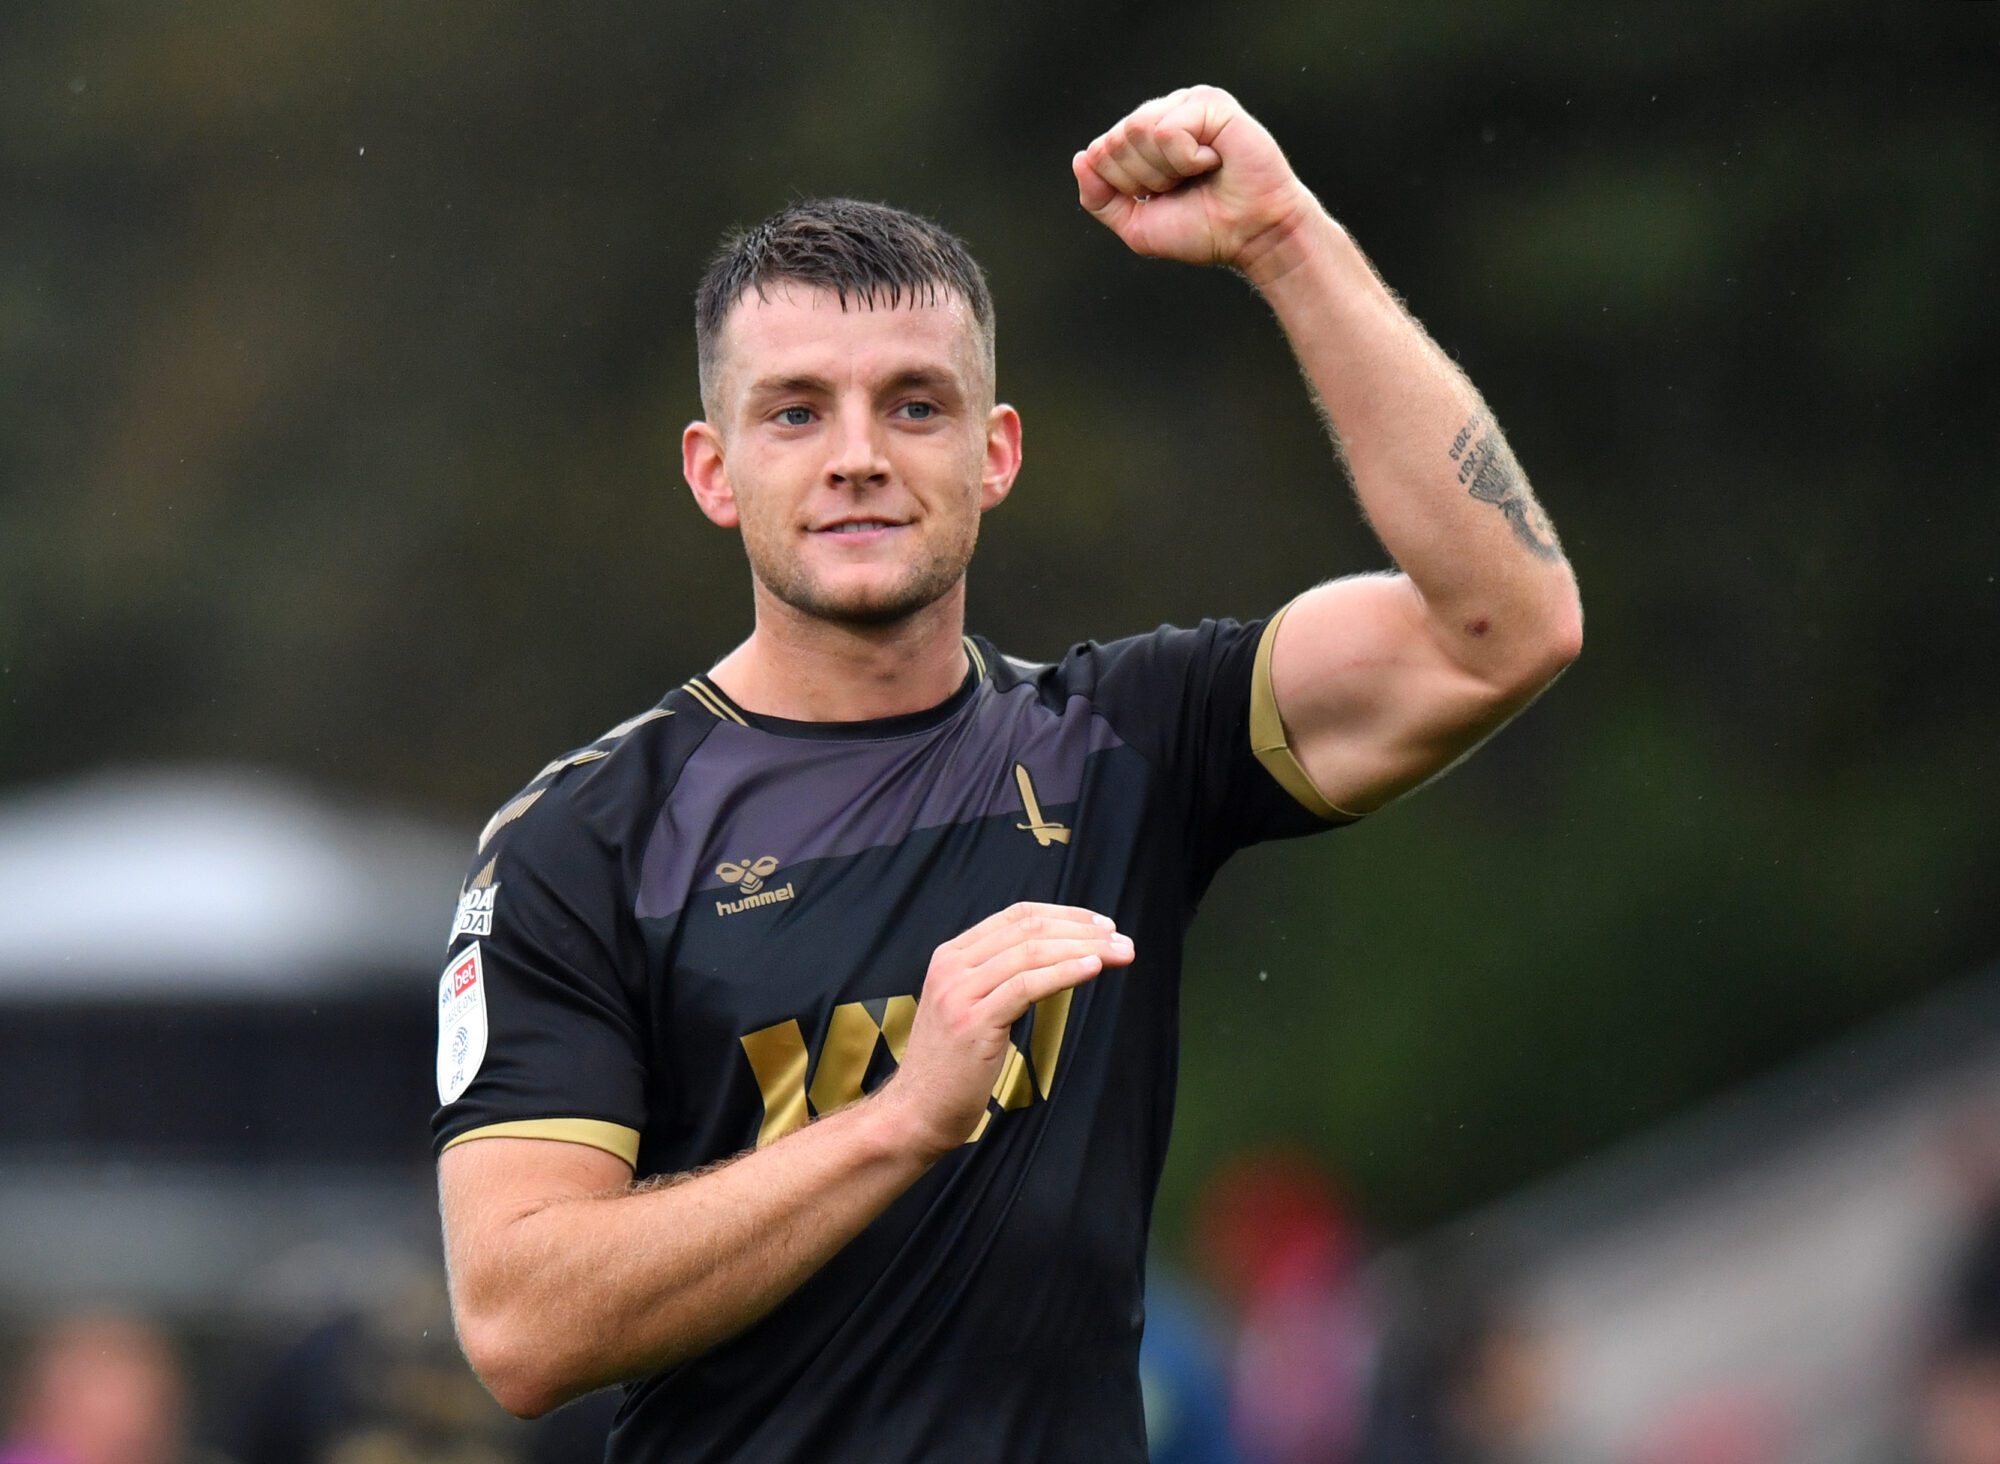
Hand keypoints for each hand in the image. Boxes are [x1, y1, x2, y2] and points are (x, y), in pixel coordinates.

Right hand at [874, 902, 1134, 1160]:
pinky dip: (1064, 973)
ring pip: (1032, 952)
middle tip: (1122, 939)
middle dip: (1083, 930)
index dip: (1063, 914)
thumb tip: (1054, 958)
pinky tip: (1093, 970)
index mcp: (950, 956)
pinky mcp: (974, 1022)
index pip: (1015, 916)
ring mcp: (960, 992)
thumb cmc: (951, 1066)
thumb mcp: (968, 1007)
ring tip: (1120, 954)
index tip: (1101, 925)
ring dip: (1085, 949)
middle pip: (1028, 930)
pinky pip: (1027, 986)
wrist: (917, 1111)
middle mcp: (952, 966)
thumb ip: (997, 978)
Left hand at [1073, 85, 1315, 272]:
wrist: (1253, 236)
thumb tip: (1082, 159)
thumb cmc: (1205, 229)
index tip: (1161, 197)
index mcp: (1146, 138)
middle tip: (1182, 187)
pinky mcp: (1211, 103)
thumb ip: (1100, 198)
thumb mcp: (1136, 225)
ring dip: (1164, 169)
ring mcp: (1188, 103)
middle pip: (1116, 140)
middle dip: (1143, 178)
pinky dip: (1186, 160)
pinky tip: (1214, 160)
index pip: (1101, 151)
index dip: (1123, 186)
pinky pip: (1169, 130)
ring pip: (1138, 129)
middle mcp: (1165, 113)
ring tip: (1198, 173)